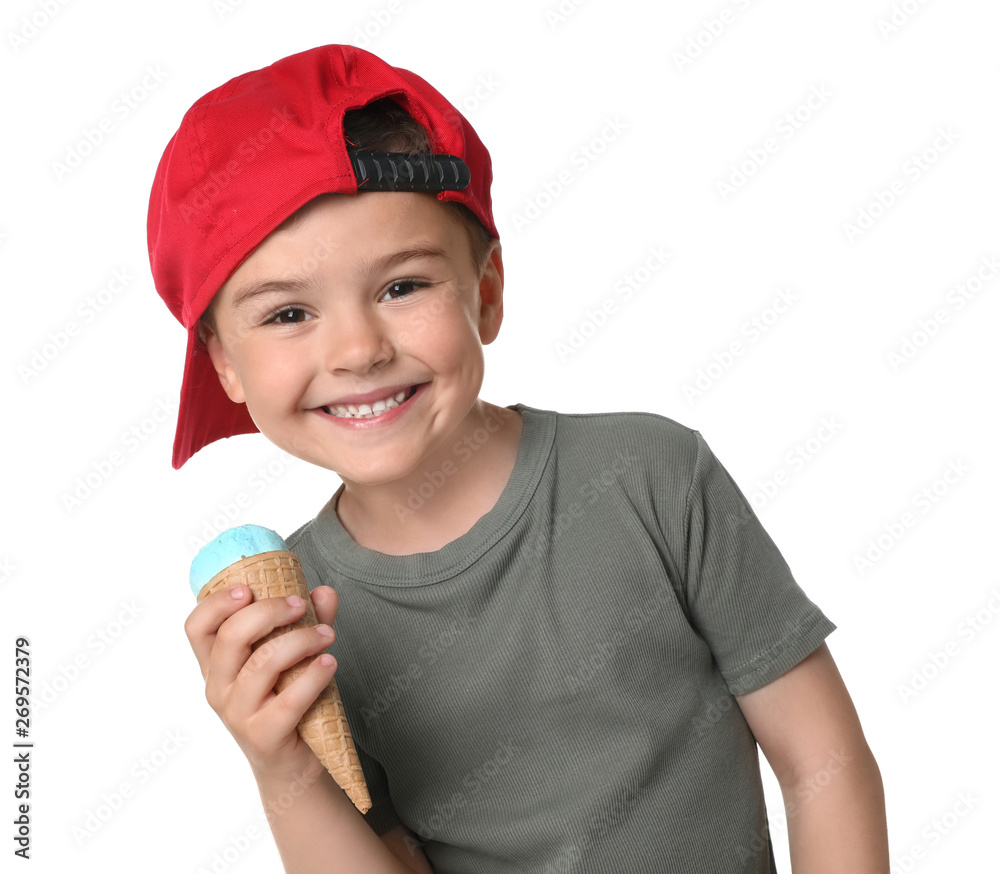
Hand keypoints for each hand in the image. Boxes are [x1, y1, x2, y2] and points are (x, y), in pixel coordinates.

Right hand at [184, 584, 340, 779]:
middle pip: (230, 637)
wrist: (291, 764)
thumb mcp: (291, 658)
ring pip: (263, 664)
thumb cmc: (287, 700)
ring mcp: (237, 714)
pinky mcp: (262, 736)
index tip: (248, 588)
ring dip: (300, 641)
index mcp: (216, 665)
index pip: (197, 627)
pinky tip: (329, 663)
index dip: (216, 603)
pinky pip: (288, 701)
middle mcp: (218, 688)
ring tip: (327, 635)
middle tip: (300, 605)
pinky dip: (313, 676)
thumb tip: (324, 592)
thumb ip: (307, 622)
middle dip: (269, 611)